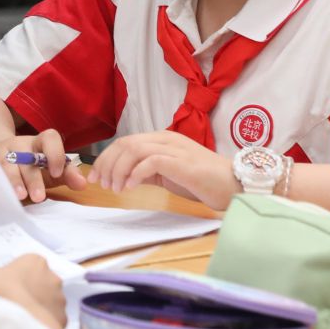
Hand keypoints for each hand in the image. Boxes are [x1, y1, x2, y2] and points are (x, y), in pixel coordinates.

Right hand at [0, 127, 83, 202]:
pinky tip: (2, 196)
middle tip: (39, 196)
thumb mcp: (49, 170)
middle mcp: (19, 145)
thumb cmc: (30, 167)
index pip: (50, 138)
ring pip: (7, 165)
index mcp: (38, 143)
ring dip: (14, 181)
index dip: (55, 153)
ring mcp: (1, 153)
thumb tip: (83, 183)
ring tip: (20, 196)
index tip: (57, 172)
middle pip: (27, 157)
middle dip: (33, 178)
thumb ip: (66, 175)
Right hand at [0, 253, 67, 327]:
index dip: (19, 277)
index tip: (10, 286)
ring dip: (41, 306)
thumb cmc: (2, 293)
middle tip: (18, 302)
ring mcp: (60, 298)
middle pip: (43, 282)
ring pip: (51, 301)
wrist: (15, 319)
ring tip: (25, 317)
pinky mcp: (63, 317)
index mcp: (35, 261)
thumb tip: (0, 285)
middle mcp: (52, 277)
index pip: (30, 265)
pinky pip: (55, 319)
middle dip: (34, 290)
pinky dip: (46, 322)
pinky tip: (33, 327)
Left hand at [88, 130, 235, 209]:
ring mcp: (174, 149)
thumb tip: (124, 176)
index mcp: (162, 139)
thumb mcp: (168, 174)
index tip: (96, 177)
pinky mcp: (181, 162)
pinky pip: (151, 162)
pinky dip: (136, 174)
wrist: (234, 184)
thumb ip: (148, 171)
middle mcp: (166, 139)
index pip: (125, 142)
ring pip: (134, 150)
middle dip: (107, 164)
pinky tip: (131, 188)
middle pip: (125, 143)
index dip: (106, 158)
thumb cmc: (203, 181)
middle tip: (102, 184)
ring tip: (116, 189)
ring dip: (119, 170)